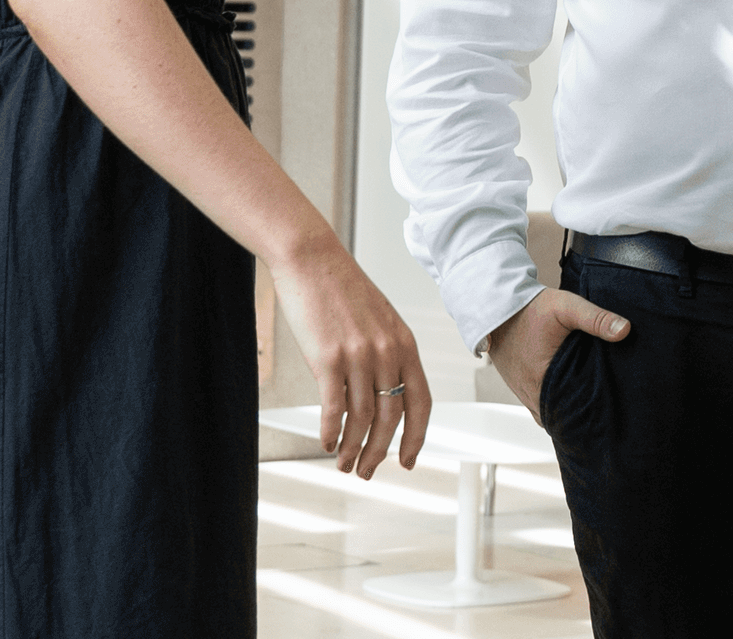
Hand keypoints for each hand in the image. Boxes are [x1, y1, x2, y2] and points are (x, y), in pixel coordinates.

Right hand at [277, 240, 433, 476]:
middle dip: (379, 452)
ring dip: (353, 448)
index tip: (408, 461)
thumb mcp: (379, 319)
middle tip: (366, 472)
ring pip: (362, 418)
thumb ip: (386, 353)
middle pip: (391, 418)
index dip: (416, 437)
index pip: (421, 403)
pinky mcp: (328, 357)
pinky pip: (334, 408)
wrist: (311, 258)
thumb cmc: (341, 289)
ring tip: (343, 463)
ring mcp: (359, 355)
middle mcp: (387, 352)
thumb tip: (382, 393)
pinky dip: (331, 432)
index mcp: (405, 343)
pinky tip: (326, 442)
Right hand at [484, 285, 629, 424]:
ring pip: (549, 413)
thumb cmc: (529, 308)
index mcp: (541, 382)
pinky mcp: (520, 386)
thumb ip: (596, 318)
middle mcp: (530, 394)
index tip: (608, 411)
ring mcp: (523, 392)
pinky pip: (540, 404)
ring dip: (566, 410)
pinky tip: (568, 394)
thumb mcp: (567, 307)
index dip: (590, 415)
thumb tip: (624, 330)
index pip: (570, 414)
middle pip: (561, 418)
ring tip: (589, 405)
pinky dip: (554, 402)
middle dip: (581, 415)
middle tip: (604, 410)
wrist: (496, 306)